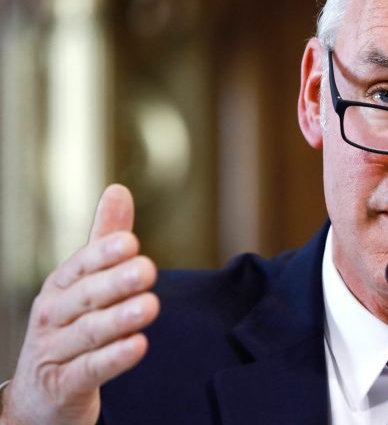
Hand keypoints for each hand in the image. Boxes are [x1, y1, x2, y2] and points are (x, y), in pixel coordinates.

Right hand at [0, 185, 158, 424]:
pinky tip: (139, 346)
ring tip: (151, 306)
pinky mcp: (64, 385)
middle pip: (86, 297)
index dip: (103, 254)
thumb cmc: (70, 326)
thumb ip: (103, 241)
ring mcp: (55, 352)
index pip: (80, 266)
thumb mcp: (83, 283)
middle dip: (116, 282)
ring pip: (89, 333)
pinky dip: (114, 358)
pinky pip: (90, 370)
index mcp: (60, 286)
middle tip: (148, 269)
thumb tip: (118, 189)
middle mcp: (54, 316)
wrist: (40, 394)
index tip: (130, 242)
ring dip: (120, 319)